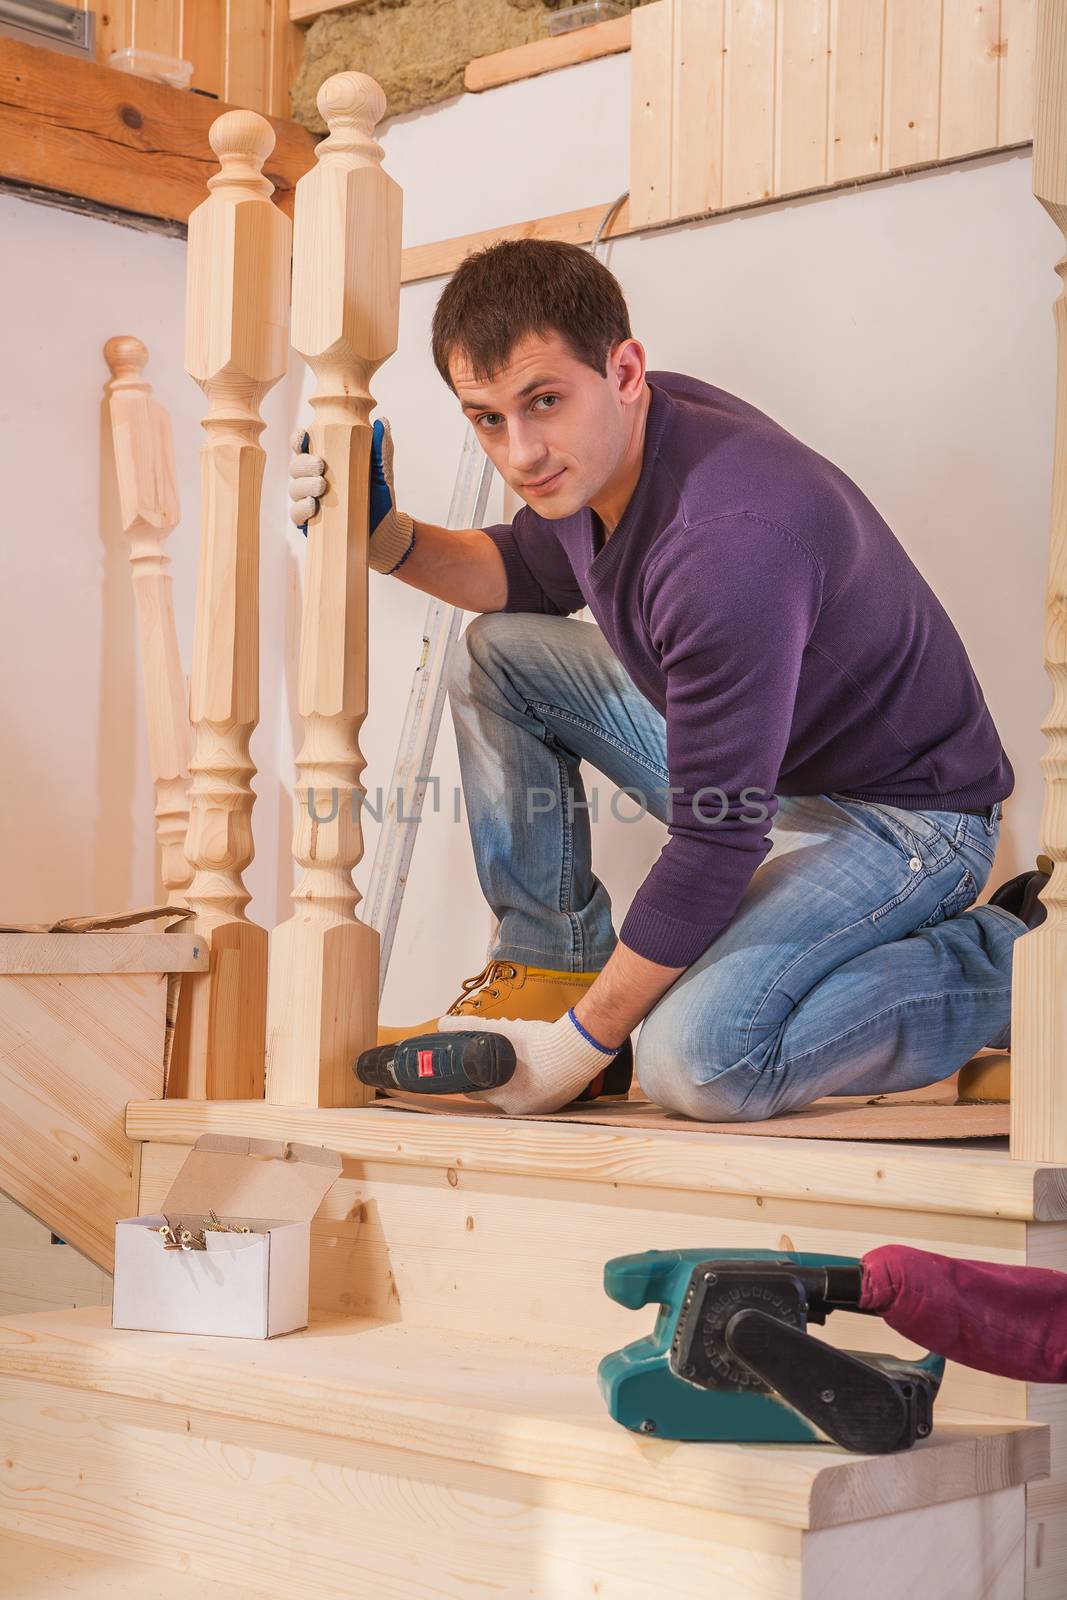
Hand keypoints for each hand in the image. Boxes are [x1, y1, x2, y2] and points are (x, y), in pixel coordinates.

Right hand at [287, 419, 414, 575]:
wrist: (385, 531)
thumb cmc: (380, 498)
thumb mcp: (382, 472)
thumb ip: (380, 449)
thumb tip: (381, 422)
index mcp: (326, 463)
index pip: (304, 447)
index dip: (298, 439)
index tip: (304, 436)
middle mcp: (312, 480)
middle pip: (295, 467)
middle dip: (304, 464)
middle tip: (320, 466)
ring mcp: (309, 501)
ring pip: (294, 489)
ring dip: (303, 486)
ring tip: (321, 487)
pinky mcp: (309, 523)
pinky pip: (296, 515)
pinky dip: (301, 509)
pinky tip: (312, 506)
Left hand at [435, 1010, 619, 1115]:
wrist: (577, 1051)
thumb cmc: (538, 1044)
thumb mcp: (501, 1030)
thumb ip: (470, 1027)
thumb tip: (443, 1024)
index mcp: (499, 1094)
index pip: (473, 1091)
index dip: (469, 1076)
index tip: (470, 1066)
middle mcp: (516, 1108)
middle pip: (493, 1094)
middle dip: (491, 1078)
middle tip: (494, 1060)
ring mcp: (536, 1109)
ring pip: (515, 1096)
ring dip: (512, 1081)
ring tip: (517, 1061)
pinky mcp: (554, 1105)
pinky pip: (535, 1098)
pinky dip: (531, 1086)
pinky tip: (535, 1070)